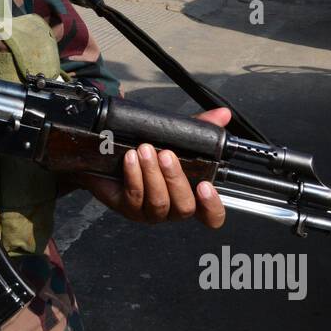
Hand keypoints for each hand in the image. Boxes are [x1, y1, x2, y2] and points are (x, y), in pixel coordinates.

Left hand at [78, 108, 229, 227]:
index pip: (210, 216)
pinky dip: (134, 175)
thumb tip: (222, 114)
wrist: (108, 154)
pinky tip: (131, 158)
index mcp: (189, 195)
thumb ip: (201, 129)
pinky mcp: (128, 208)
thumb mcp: (176, 137)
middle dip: (176, 179)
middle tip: (167, 154)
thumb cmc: (147, 150)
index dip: (212, 206)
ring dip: (153, 174)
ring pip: (159, 202)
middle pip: (184, 207)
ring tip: (145, 150)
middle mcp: (172, 208)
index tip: (206, 185)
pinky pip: (134, 196)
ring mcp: (150, 212)